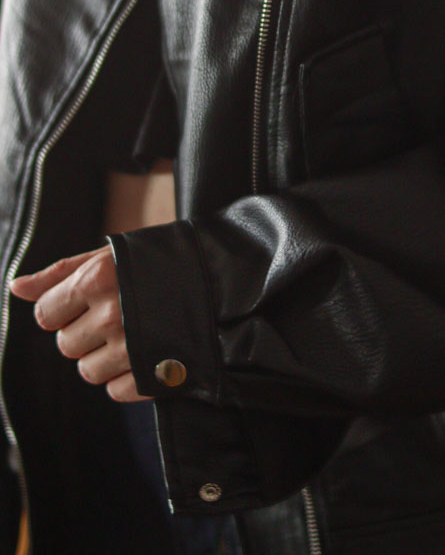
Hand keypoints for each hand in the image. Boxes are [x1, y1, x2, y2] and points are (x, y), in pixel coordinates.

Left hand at [9, 245, 152, 402]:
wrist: (220, 277)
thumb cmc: (157, 263)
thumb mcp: (109, 256)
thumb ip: (59, 273)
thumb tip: (14, 288)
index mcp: (96, 279)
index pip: (46, 315)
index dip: (63, 310)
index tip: (86, 301)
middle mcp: (111, 314)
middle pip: (65, 346)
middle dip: (84, 334)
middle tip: (115, 315)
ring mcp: (132, 347)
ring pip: (87, 372)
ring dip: (103, 358)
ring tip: (130, 334)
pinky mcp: (152, 374)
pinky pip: (114, 391)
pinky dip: (125, 377)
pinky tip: (144, 351)